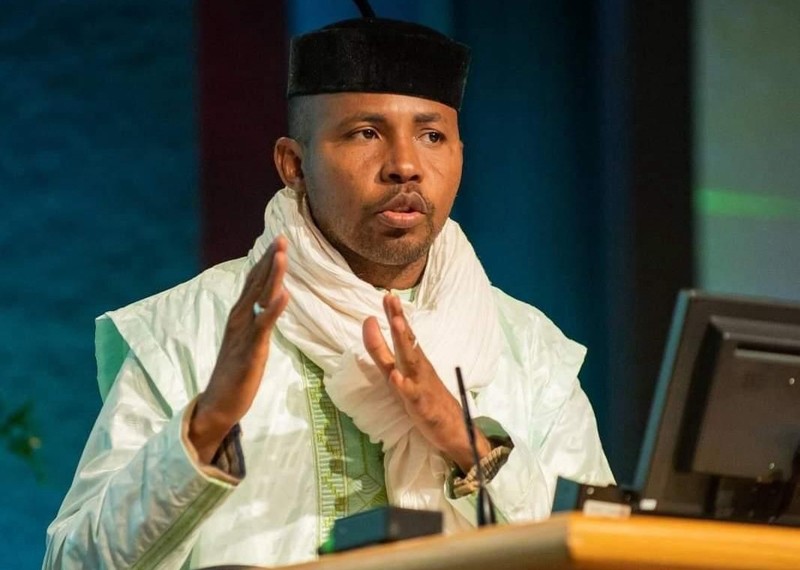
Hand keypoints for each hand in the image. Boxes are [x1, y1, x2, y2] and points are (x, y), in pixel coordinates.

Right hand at [189, 236, 289, 462]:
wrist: (218, 403)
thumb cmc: (235, 373)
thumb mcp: (247, 339)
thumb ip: (257, 318)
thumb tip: (272, 298)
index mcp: (238, 315)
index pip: (253, 281)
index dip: (266, 261)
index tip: (279, 241)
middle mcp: (238, 319)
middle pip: (256, 283)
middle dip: (270, 259)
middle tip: (283, 237)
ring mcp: (243, 333)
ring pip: (259, 298)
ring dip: (272, 275)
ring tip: (283, 255)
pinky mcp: (251, 350)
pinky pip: (263, 326)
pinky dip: (273, 308)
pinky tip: (285, 294)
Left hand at [362, 294, 489, 471]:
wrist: (455, 430)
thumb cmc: (426, 400)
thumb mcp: (401, 376)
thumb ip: (384, 354)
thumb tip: (370, 329)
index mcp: (413, 362)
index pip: (403, 334)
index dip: (394, 315)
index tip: (387, 293)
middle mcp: (418, 369)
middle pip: (406, 341)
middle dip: (397, 319)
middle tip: (390, 298)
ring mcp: (421, 385)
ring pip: (411, 361)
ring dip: (402, 342)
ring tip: (394, 323)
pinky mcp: (422, 406)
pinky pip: (412, 395)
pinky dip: (403, 385)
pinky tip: (395, 376)